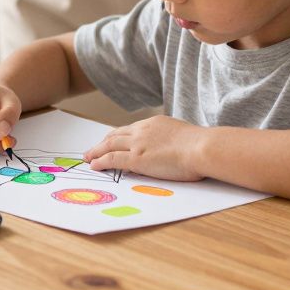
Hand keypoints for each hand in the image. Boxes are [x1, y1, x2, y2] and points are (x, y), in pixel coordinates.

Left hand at [84, 115, 206, 180]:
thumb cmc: (201, 146)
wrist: (202, 147)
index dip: (118, 136)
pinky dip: (100, 162)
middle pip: (115, 135)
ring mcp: (138, 144)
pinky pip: (112, 159)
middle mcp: (142, 130)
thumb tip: (171, 149)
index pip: (130, 129)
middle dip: (102, 143)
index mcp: (155, 123)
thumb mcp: (183, 136)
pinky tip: (94, 165)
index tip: (111, 141)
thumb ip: (171, 140)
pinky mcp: (136, 159)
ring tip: (87, 157)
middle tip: (93, 149)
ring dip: (95, 152)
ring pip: (109, 145)